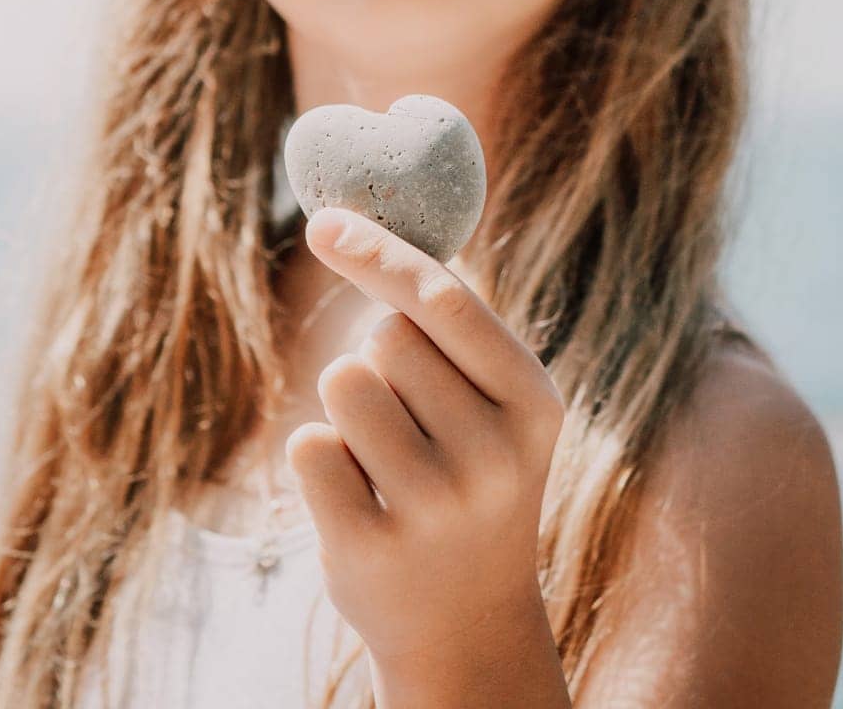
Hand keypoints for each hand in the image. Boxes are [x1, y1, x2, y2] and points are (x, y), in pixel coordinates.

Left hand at [284, 205, 566, 687]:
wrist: (466, 624)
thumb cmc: (468, 477)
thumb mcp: (494, 403)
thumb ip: (450, 323)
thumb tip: (364, 218)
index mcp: (534, 402)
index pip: (444, 299)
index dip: (379, 252)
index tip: (323, 220)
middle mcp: (495, 455)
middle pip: (383, 337)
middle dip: (380, 360)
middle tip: (415, 423)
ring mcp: (434, 507)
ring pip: (341, 382)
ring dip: (348, 408)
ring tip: (388, 462)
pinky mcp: (370, 548)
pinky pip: (308, 445)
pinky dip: (319, 459)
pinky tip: (361, 501)